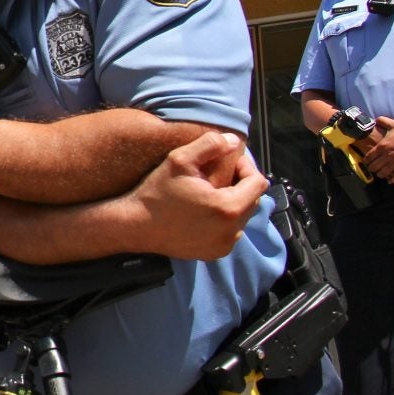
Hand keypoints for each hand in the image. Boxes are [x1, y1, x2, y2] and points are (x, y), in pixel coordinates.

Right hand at [125, 132, 267, 260]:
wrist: (135, 225)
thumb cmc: (156, 193)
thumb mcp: (179, 160)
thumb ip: (210, 145)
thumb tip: (233, 141)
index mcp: (228, 208)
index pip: (258, 183)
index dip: (246, 168)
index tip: (228, 163)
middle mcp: (231, 231)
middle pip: (253, 200)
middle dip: (240, 185)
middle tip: (216, 176)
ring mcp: (223, 245)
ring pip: (242, 217)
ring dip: (232, 202)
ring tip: (208, 194)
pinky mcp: (214, 253)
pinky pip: (230, 232)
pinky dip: (223, 220)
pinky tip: (202, 212)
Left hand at [365, 116, 393, 182]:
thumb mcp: (393, 124)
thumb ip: (383, 121)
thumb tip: (375, 119)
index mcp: (382, 146)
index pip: (369, 157)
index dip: (366, 160)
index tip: (366, 161)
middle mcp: (387, 155)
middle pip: (375, 167)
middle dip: (372, 168)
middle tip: (372, 169)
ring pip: (384, 173)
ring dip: (381, 174)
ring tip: (380, 174)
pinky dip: (393, 179)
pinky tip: (391, 181)